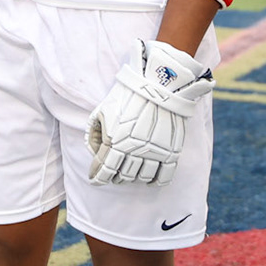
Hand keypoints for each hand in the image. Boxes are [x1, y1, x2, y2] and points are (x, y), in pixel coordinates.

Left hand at [85, 38, 214, 185]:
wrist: (158, 84)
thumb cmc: (127, 95)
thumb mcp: (103, 110)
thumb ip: (95, 132)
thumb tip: (94, 150)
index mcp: (115, 142)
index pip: (104, 171)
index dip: (97, 178)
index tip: (94, 179)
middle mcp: (134, 151)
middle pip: (123, 176)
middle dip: (114, 177)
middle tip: (113, 174)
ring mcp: (154, 153)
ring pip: (141, 177)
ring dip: (133, 179)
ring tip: (129, 175)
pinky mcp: (171, 151)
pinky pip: (164, 175)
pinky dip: (156, 181)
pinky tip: (150, 180)